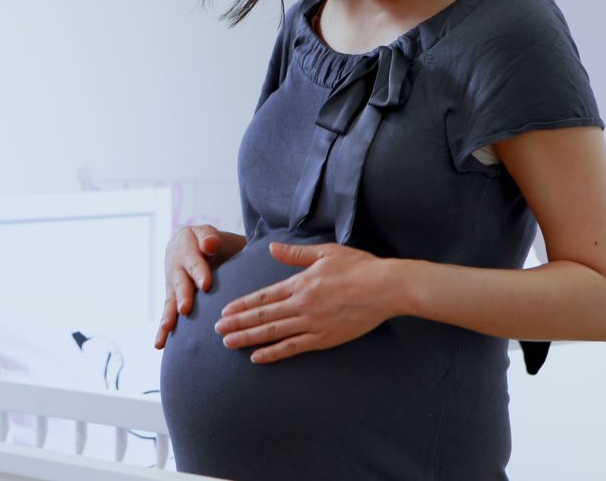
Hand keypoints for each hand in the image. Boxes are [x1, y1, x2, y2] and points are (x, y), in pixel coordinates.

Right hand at [154, 225, 222, 348]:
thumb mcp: (212, 233)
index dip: (199, 272)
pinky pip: (168, 312)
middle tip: (185, 308)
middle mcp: (175, 263)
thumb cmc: (213, 241)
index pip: (194, 260)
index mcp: (185, 243)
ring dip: (169, 315)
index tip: (205, 285)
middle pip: (180, 282)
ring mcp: (172, 281)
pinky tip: (158, 344)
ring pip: (171, 299)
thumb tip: (210, 245)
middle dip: (183, 295)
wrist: (200, 244)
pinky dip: (164, 327)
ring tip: (166, 328)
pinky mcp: (171, 296)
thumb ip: (210, 237)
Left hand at [214, 242, 400, 363]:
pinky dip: (274, 353)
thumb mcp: (325, 253)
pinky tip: (257, 357)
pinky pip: (294, 347)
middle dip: (238, 323)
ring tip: (229, 343)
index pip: (264, 296)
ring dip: (249, 338)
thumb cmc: (359, 267)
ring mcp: (312, 323)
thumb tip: (272, 248)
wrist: (387, 288)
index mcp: (300, 283)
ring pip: (273, 332)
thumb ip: (296, 254)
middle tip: (218, 330)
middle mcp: (301, 304)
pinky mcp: (324, 338)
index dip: (242, 304)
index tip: (225, 310)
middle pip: (262, 315)